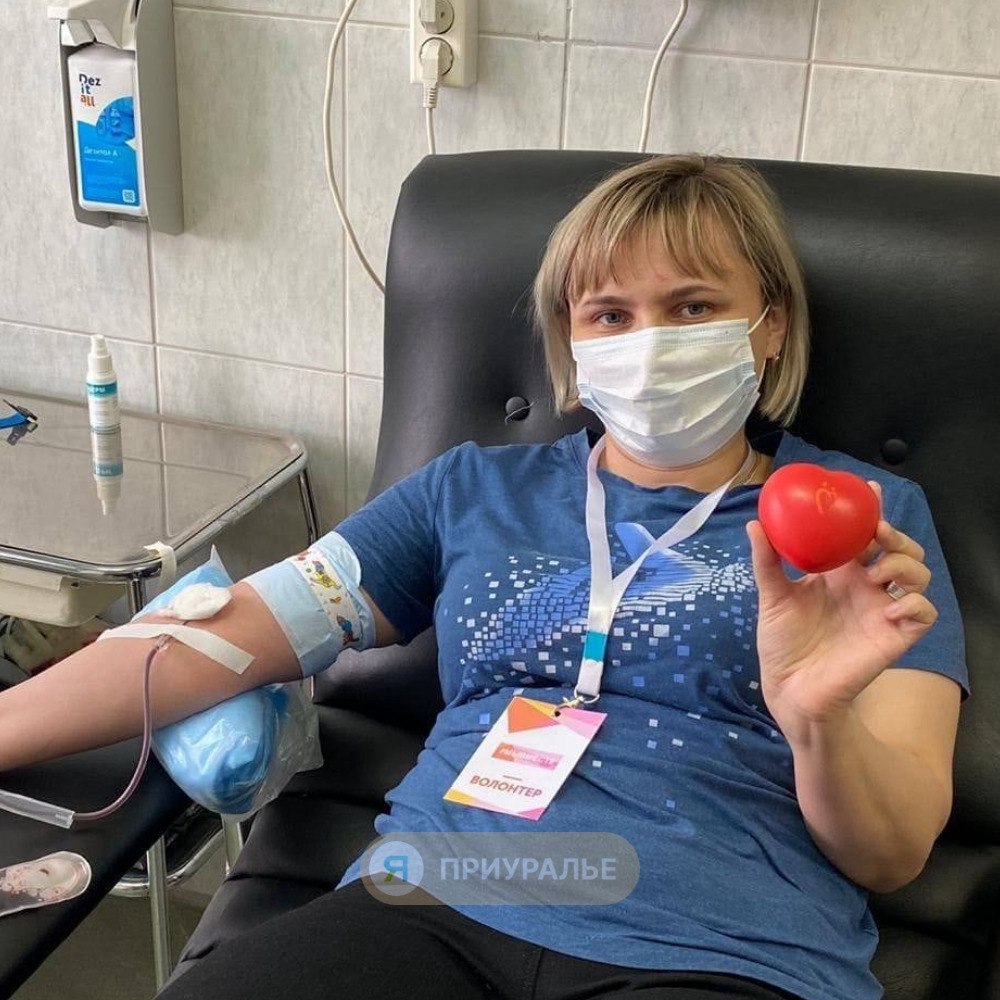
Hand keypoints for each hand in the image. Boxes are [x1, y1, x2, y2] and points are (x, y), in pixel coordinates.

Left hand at [745, 481, 937, 739]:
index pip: (863, 534)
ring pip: (917, 574)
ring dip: (904, 564)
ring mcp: (882, 610)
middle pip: (899, 548)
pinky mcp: (894, 637)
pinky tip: (890, 604)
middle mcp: (865, 586)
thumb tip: (754, 524)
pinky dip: (914, 603)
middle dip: (895, 534)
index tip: (867, 490)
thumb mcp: (772, 597)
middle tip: (875, 533)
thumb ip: (767, 561)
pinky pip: (923, 613)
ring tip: (875, 571)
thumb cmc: (782, 643)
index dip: (871, 510)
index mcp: (839, 572)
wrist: (789, 688)